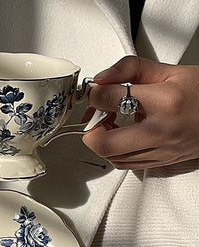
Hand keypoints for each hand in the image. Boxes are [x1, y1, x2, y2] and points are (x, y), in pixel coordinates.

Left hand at [83, 56, 198, 168]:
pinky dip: (114, 151)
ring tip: (108, 124)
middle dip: (90, 129)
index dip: (95, 94)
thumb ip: (132, 68)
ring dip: (102, 141)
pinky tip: (119, 137)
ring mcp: (160, 151)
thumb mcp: (170, 71)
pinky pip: (124, 164)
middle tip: (95, 116)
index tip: (96, 91)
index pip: (111, 99)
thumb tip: (102, 78)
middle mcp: (160, 132)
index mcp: (165, 102)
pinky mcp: (160, 162)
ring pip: (111, 157)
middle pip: (104, 143)